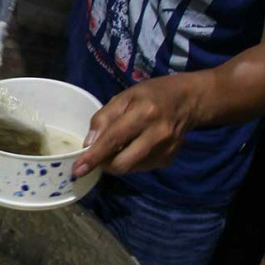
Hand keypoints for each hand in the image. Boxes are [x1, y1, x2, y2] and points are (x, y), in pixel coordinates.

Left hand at [72, 75, 198, 177]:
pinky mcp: (169, 160)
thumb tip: (89, 144)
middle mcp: (157, 135)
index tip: (78, 169)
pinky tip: (135, 145)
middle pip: (122, 163)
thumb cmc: (149, 95)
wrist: (186, 101)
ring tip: (120, 143)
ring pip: (130, 168)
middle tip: (97, 154)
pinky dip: (131, 160)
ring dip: (117, 161)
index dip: (94, 156)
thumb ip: (103, 118)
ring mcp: (166, 150)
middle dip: (104, 163)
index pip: (113, 140)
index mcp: (143, 114)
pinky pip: (141, 167)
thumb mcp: (123, 97)